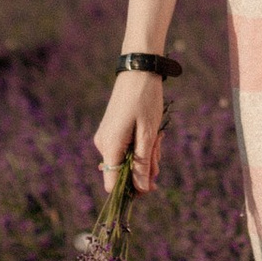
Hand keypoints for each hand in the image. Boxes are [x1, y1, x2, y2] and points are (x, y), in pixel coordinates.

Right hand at [92, 66, 169, 195]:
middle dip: (145, 167)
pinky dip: (140, 145)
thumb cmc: (145, 100)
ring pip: (127, 160)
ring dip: (145, 154)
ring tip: (157, 135)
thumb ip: (143, 164)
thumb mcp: (148, 135)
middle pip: (124, 173)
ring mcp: (106, 137)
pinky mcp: (111, 131)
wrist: (139, 70)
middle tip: (158, 148)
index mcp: (110, 147)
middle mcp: (103, 145)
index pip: (113, 185)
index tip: (152, 185)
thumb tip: (142, 190)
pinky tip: (151, 132)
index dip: (131, 190)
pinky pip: (125, 149)